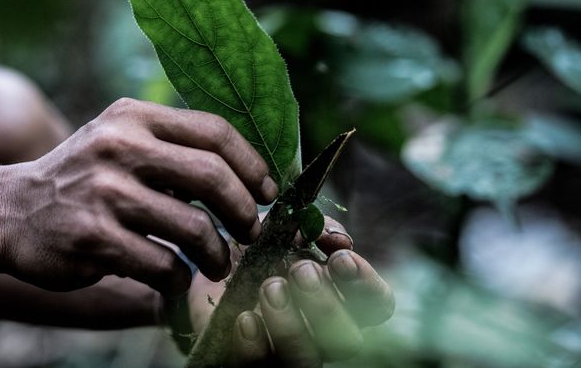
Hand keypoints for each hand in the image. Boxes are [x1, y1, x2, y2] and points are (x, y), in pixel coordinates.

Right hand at [0, 98, 278, 293]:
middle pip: (212, 175)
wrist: (8, 210)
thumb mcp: (119, 142)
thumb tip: (248, 177)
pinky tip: (175, 277)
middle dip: (243, 210)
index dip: (252, 164)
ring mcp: (103, 193)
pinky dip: (180, 278)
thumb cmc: (82, 178)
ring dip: (218, 254)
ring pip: (193, 228)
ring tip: (218, 263)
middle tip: (251, 230)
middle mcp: (118, 147)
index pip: (214, 131)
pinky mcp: (91, 238)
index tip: (267, 191)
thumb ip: (172, 148)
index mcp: (132, 117)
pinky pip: (163, 265)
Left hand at [189, 218, 394, 366]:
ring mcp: (286, 355)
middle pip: (349, 339)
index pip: (377, 303)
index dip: (366, 283)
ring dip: (292, 324)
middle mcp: (320, 334)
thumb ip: (312, 226)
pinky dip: (254, 345)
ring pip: (308, 360)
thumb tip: (338, 238)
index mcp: (337, 298)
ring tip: (270, 288)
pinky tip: (244, 318)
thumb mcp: (280, 228)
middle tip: (300, 270)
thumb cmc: (252, 251)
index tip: (340, 258)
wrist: (203, 272)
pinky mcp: (252, 366)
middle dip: (327, 303)